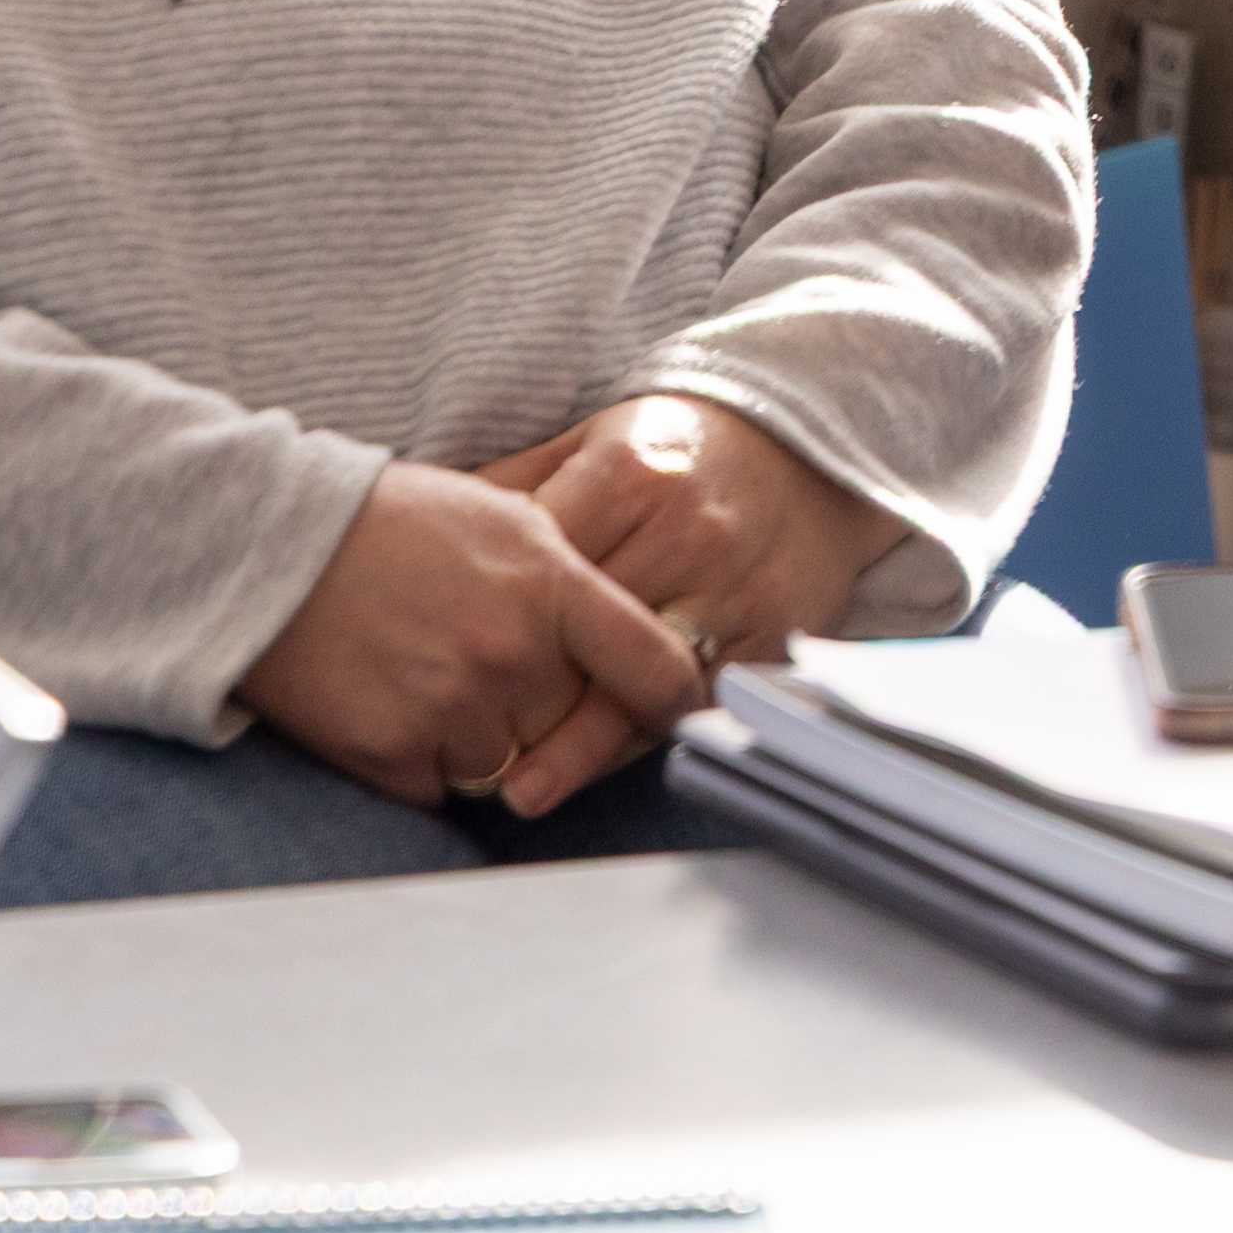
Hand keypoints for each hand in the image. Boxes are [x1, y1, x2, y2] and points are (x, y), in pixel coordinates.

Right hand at [235, 462, 710, 818]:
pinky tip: (395, 703)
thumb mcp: (506, 517)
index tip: (676, 710)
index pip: (656, 666)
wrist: (269, 548)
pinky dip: (426, 762)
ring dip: (486, 738)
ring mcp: (451, 708)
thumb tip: (642, 628)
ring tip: (437, 676)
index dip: (676, 699)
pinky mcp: (392, 753)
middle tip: (500, 669)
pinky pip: (442, 788)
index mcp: (551, 586)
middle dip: (552, 707)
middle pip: (578, 723)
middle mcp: (511, 653)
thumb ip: (575, 576)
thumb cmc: (393, 522)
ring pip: (512, 765)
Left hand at [478, 394, 904, 811]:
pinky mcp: (774, 629)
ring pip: (643, 678)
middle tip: (465, 755)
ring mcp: (734, 584)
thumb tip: (423, 521)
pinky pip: (701, 697)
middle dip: (526, 696)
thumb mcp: (596, 441)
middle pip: (587, 633)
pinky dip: (651, 733)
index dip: (489, 615)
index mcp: (629, 474)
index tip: (444, 663)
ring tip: (524, 790)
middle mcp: (684, 529)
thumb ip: (519, 481)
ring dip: (583, 742)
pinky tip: (602, 767)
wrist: (809, 451)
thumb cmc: (679, 452)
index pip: (541, 560)